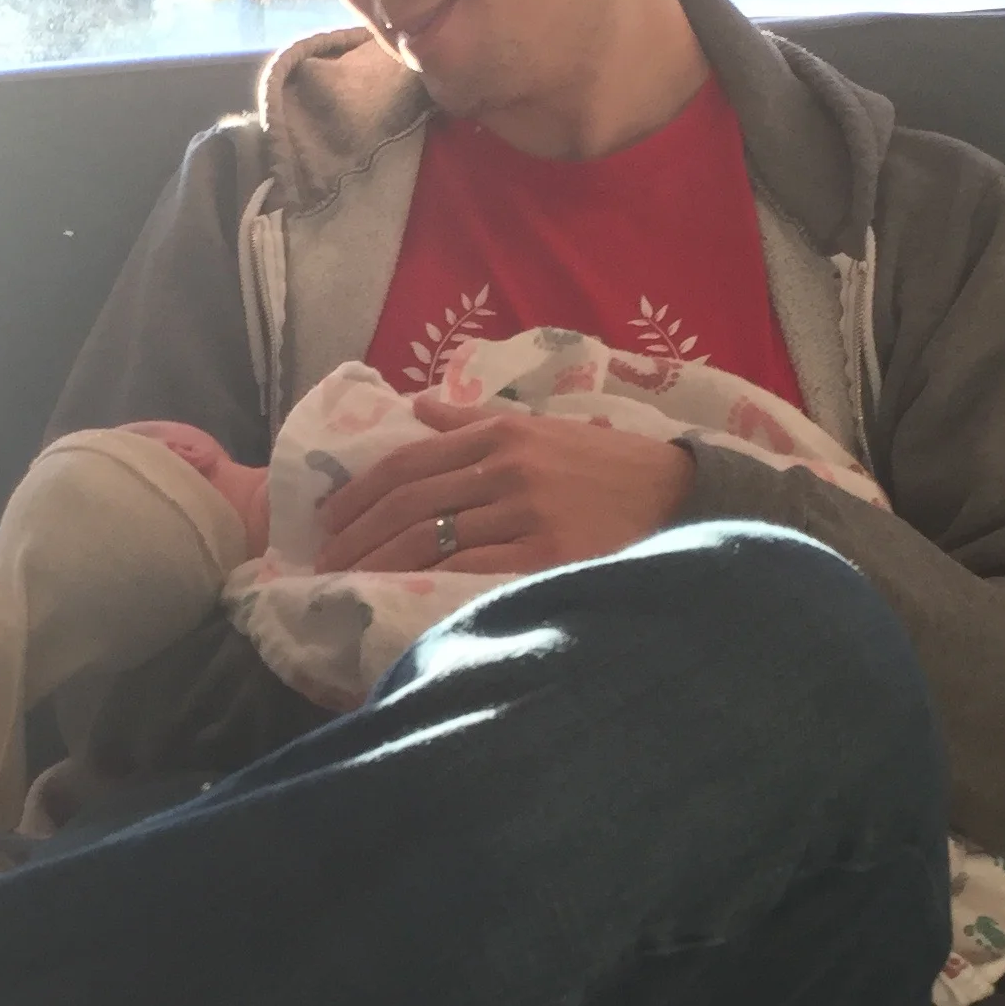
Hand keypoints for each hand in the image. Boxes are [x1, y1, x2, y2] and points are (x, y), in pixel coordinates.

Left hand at [317, 394, 695, 572]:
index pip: (409, 462)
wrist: (680, 495)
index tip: (327, 520)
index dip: (360, 494)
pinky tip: (400, 596)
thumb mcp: (542, 429)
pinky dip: (428, 582)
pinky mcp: (546, 555)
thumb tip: (416, 408)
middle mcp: (506, 467)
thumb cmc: (607, 466)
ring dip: (379, 564)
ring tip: (347, 584)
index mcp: (500, 433)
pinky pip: (470, 568)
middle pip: (409, 503)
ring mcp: (525, 511)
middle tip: (324, 562)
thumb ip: (475, 422)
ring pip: (430, 537)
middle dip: (357, 535)